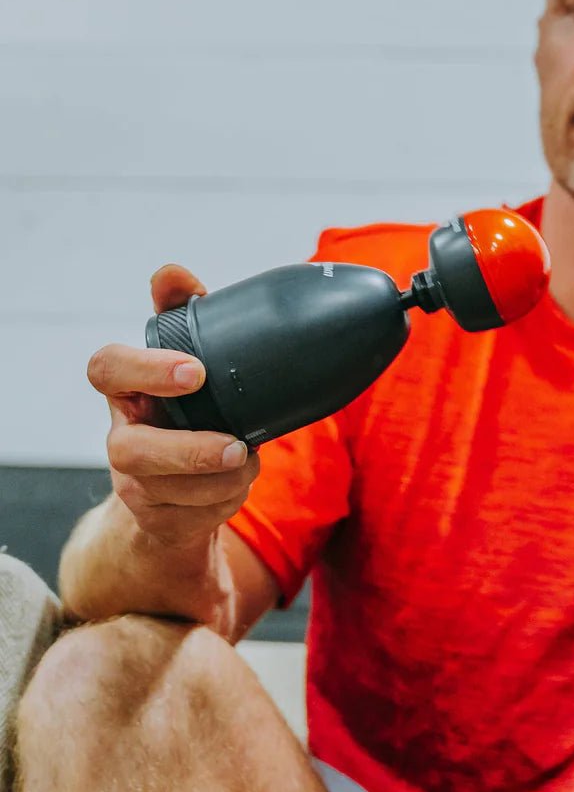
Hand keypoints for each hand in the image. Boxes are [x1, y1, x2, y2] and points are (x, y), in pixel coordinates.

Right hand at [88, 264, 259, 548]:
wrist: (178, 484)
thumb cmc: (186, 408)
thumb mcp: (187, 359)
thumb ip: (180, 312)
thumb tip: (171, 273)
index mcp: (126, 390)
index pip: (107, 369)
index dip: (146, 369)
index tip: (196, 370)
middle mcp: (123, 437)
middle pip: (132, 451)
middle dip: (188, 449)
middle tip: (236, 442)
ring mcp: (137, 484)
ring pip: (171, 490)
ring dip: (222, 478)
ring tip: (249, 456)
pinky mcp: (160, 519)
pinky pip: (196, 516)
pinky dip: (227, 497)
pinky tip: (240, 479)